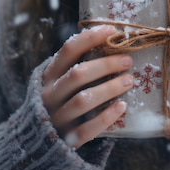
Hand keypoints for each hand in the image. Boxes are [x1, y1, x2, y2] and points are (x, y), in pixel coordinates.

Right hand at [41, 25, 133, 147]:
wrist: (40, 139)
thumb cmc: (61, 100)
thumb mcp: (62, 80)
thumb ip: (79, 64)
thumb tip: (113, 40)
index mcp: (50, 74)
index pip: (69, 49)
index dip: (91, 37)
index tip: (113, 30)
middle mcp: (50, 94)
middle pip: (78, 74)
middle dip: (105, 65)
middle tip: (127, 61)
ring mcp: (57, 116)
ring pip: (83, 100)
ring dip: (109, 89)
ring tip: (129, 81)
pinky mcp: (66, 138)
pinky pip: (87, 129)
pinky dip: (106, 117)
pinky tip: (122, 107)